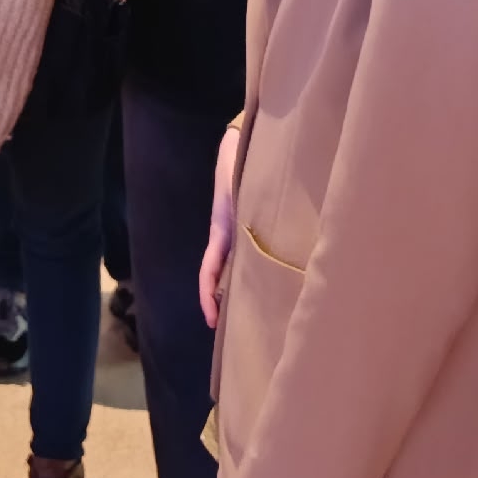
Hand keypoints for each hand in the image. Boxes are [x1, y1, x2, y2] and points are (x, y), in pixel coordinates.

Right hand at [201, 123, 241, 328]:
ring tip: (257, 315)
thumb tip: (259, 242)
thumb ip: (246, 214)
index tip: (212, 321)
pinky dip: (252, 272)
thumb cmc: (238, 167)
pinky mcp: (249, 227)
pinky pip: (248, 254)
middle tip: (237, 332)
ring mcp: (239, 233)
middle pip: (224, 276)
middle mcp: (229, 237)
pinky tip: (270, 283)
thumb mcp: (239, 193)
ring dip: (240, 290)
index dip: (208, 297)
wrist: (241, 144)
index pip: (208, 272)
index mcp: (221, 232)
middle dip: (226, 303)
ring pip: (237, 268)